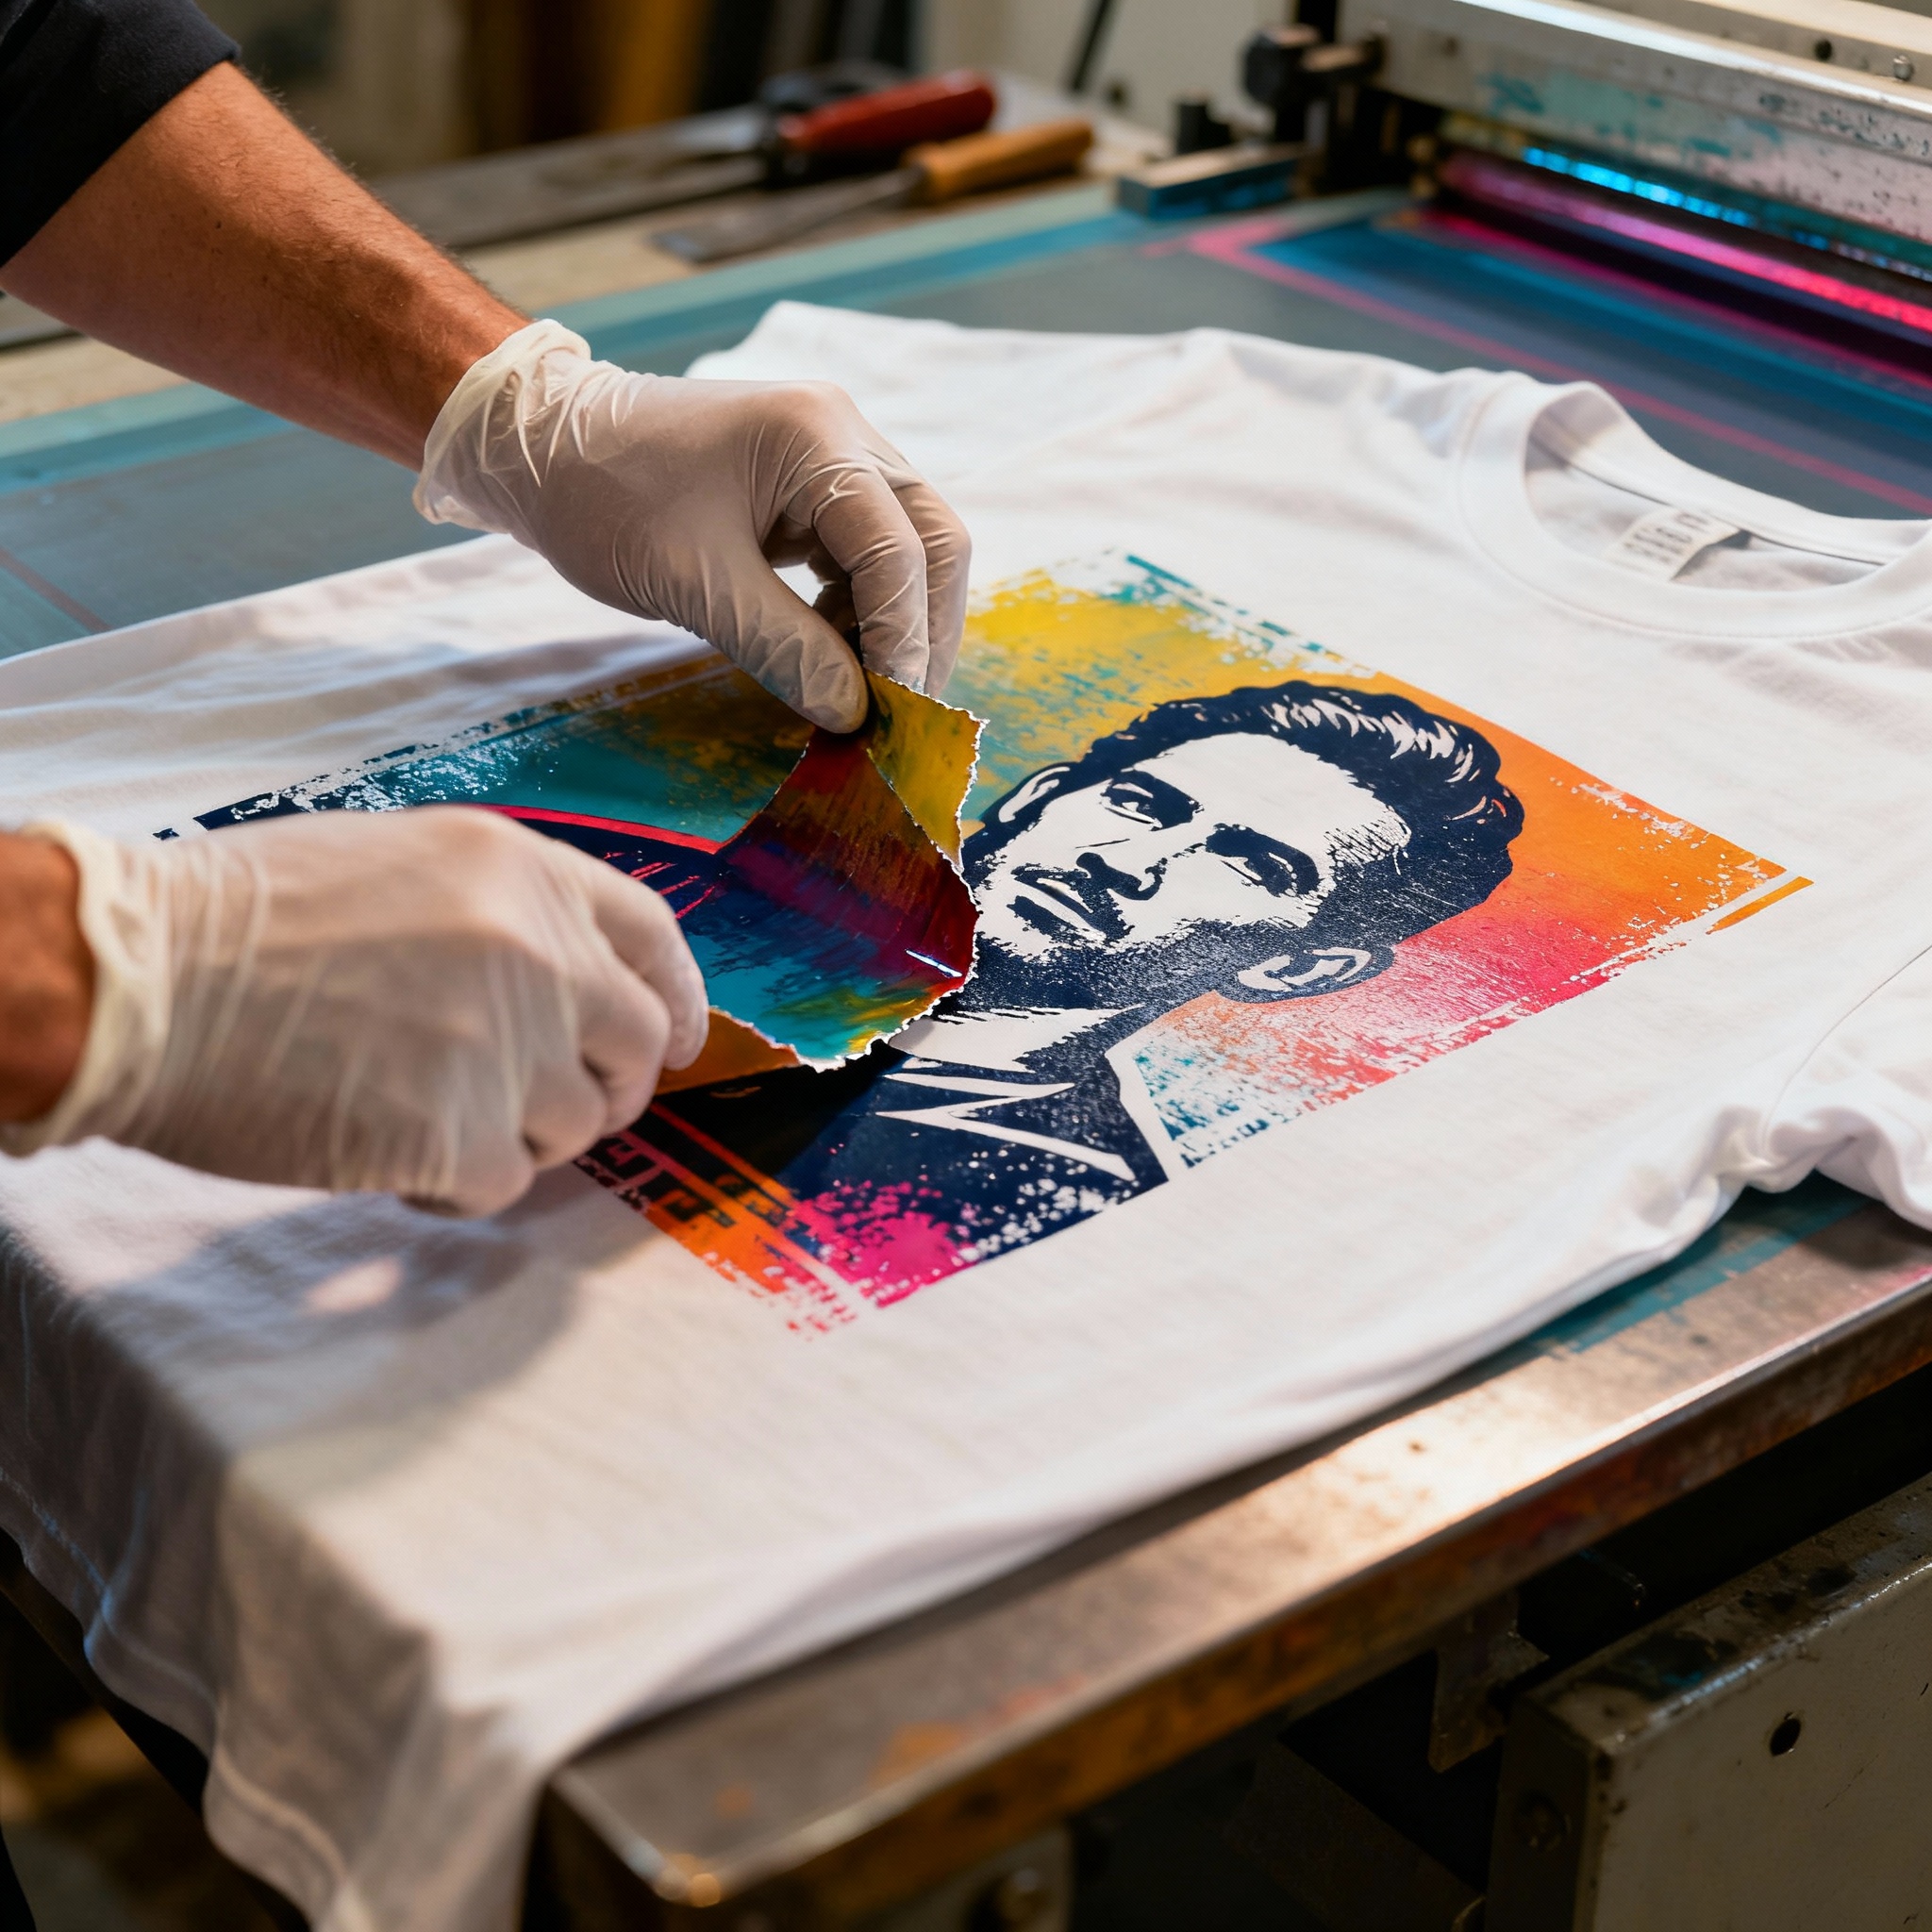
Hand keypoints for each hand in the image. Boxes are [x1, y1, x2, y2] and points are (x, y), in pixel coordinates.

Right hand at [1, 810, 707, 1216]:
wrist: (144, 979)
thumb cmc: (243, 920)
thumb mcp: (402, 866)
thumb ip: (501, 919)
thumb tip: (563, 988)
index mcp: (525, 871)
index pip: (654, 936)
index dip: (677, 996)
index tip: (680, 1040)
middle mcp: (540, 951)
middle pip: (639, 1044)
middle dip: (612, 1087)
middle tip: (556, 1110)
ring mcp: (510, 1044)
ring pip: (578, 1125)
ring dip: (522, 1137)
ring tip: (432, 1120)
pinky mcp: (462, 1134)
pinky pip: (506, 1186)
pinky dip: (460, 1189)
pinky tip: (397, 1161)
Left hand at [413, 321, 970, 731]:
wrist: (542, 447)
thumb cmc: (605, 498)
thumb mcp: (694, 583)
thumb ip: (785, 648)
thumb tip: (855, 714)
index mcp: (817, 438)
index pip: (899, 549)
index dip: (904, 639)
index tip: (888, 715)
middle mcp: (845, 437)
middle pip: (932, 543)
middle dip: (922, 634)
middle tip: (901, 715)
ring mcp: (834, 459)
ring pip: (909, 553)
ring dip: (896, 627)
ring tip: (864, 695)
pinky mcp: (814, 490)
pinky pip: (867, 557)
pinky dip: (862, 614)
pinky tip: (832, 660)